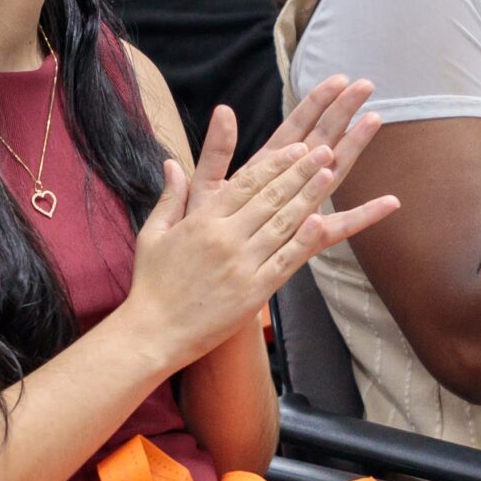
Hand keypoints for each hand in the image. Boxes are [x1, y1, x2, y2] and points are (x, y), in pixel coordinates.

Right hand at [117, 76, 397, 369]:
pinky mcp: (254, 292)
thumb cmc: (151, 284)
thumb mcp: (153, 234)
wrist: (154, 333)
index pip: (245, 183)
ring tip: (328, 174)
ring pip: (283, 224)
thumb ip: (170, 197)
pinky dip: (304, 241)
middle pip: (270, 197)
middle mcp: (225, 238)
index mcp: (202, 220)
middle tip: (323, 151)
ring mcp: (242, 264)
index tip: (296, 148)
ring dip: (308, 197)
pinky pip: (285, 261)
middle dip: (299, 171)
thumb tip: (172, 164)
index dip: (275, 164)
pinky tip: (321, 222)